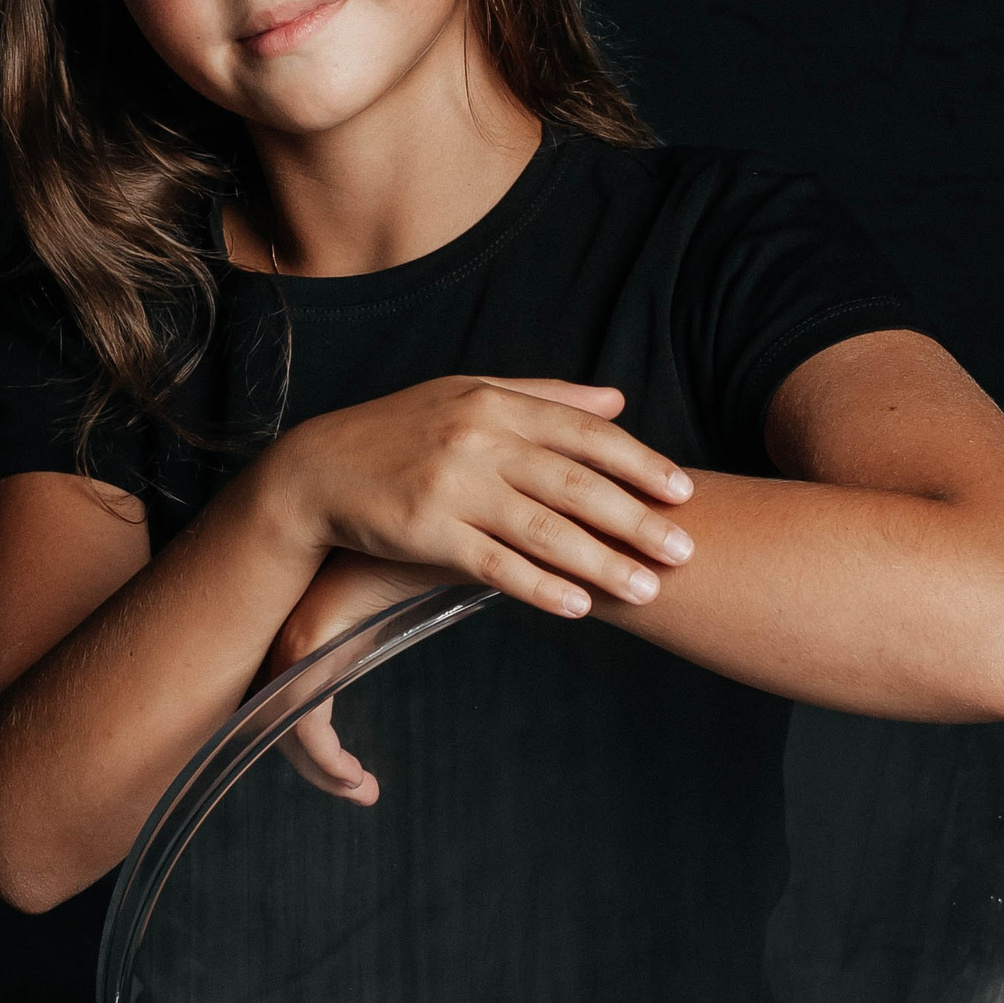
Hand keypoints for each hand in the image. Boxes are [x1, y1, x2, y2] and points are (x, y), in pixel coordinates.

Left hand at [261, 551, 450, 802]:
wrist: (419, 501)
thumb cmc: (419, 536)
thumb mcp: (404, 591)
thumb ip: (396, 623)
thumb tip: (440, 646)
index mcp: (315, 621)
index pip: (291, 694)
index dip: (314, 742)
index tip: (350, 773)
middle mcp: (295, 628)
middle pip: (280, 714)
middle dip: (313, 763)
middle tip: (356, 788)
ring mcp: (297, 635)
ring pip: (289, 725)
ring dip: (320, 769)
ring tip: (357, 789)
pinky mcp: (310, 641)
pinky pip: (304, 720)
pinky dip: (323, 758)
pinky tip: (354, 778)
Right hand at [262, 375, 695, 622]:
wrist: (316, 470)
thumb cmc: (397, 432)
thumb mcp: (467, 395)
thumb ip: (544, 397)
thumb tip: (617, 402)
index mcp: (495, 403)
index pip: (584, 434)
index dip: (640, 464)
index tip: (684, 493)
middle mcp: (479, 439)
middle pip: (576, 484)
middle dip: (637, 521)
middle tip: (687, 550)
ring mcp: (452, 485)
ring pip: (543, 529)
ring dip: (602, 562)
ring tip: (647, 589)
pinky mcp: (426, 529)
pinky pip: (494, 564)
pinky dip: (539, 586)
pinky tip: (577, 607)